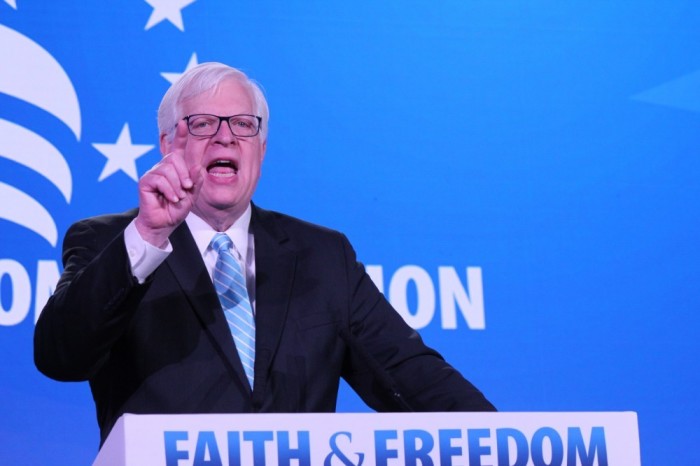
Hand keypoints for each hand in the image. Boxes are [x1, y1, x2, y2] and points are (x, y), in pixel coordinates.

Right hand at [134, 121, 201, 246]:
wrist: (164, 224)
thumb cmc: (176, 209)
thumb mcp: (192, 195)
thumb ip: (196, 181)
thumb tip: (198, 167)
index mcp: (175, 169)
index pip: (177, 150)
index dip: (180, 137)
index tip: (184, 124)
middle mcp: (162, 168)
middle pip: (174, 159)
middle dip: (184, 173)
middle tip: (187, 188)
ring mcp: (152, 173)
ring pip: (168, 169)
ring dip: (177, 185)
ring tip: (178, 197)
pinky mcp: (145, 181)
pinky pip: (160, 179)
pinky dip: (169, 190)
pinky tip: (171, 199)